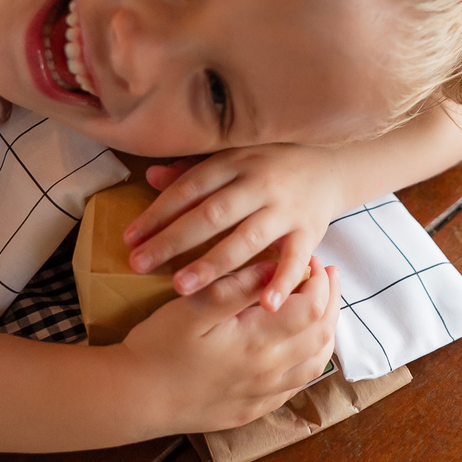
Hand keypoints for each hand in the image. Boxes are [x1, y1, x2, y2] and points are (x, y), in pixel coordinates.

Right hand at [120, 257, 339, 433]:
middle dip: (331, 300)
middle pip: (322, 334)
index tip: (312, 260)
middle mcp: (270, 372)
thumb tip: (275, 268)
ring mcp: (263, 396)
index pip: (310, 307)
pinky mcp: (253, 410)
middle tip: (327, 275)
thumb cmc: (159, 347)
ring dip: (327, 330)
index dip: (318, 280)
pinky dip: (310, 360)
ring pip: (316, 363)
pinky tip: (302, 346)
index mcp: (258, 343)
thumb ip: (237, 287)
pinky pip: (297, 386)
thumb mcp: (193, 307)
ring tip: (323, 306)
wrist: (135, 398)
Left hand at [123, 144, 347, 310]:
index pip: (189, 188)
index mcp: (235, 161)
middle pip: (211, 214)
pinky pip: (294, 259)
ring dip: (213, 264)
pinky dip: (283, 282)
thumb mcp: (233, 156)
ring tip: (181, 287)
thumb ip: (193, 170)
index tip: (129, 239)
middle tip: (139, 265)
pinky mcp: (310, 230)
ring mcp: (285, 208)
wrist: (331, 163)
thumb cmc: (271, 163)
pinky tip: (266, 305)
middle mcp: (258, 182)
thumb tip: (151, 177)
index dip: (158, 213)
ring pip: (246, 239)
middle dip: (173, 241)